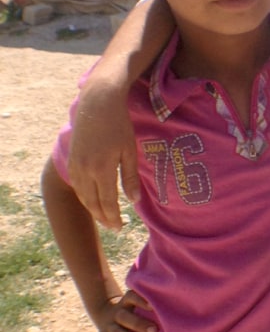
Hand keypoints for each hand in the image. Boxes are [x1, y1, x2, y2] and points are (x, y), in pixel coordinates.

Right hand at [67, 78, 139, 229]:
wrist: (98, 103)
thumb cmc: (119, 125)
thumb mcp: (130, 150)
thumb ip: (131, 177)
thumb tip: (134, 201)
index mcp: (102, 169)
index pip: (107, 202)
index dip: (113, 217)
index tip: (120, 228)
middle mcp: (85, 171)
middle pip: (93, 203)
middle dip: (103, 218)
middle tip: (114, 227)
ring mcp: (76, 166)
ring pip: (83, 196)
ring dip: (93, 209)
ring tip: (105, 218)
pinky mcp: (72, 160)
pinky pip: (77, 185)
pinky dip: (85, 197)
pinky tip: (93, 200)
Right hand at [92, 290, 156, 331]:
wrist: (107, 315)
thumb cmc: (134, 310)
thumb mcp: (137, 303)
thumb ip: (150, 305)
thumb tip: (174, 308)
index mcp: (126, 301)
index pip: (131, 297)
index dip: (140, 300)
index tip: (153, 306)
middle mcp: (116, 312)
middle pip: (124, 316)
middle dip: (139, 324)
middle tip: (154, 330)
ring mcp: (108, 325)